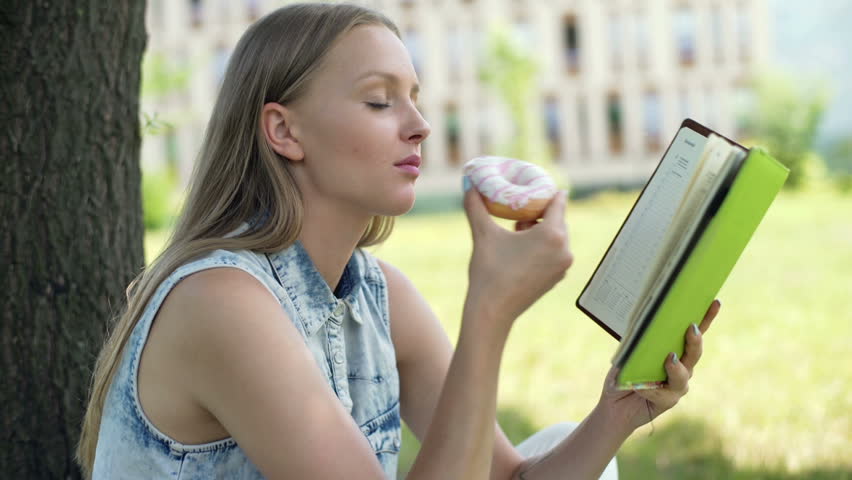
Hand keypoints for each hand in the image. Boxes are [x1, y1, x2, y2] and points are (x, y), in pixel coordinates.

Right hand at [462, 188, 572, 331]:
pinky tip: (521, 250)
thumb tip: (468, 183)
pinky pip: (554, 254)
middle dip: (539, 213)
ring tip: (517, 232)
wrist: (492, 311)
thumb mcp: (483, 234)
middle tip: (518, 211)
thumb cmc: (489, 271)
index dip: (545, 192)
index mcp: (552, 234)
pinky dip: (542, 247)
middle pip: (557, 220)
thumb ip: (476, 206)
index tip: (534, 187)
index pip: (557, 202)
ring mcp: (563, 267)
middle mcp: (564, 250)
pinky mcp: (557, 279)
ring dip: (540, 231)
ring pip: (556, 238)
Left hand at [597, 300, 720, 431]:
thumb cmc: (623, 374)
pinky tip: (640, 387)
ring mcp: (677, 385)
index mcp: (675, 350)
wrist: (615, 403)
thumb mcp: (627, 353)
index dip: (706, 318)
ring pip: (683, 375)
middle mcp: (682, 367)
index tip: (715, 302)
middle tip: (691, 328)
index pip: (693, 333)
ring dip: (676, 367)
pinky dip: (650, 389)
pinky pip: (663, 394)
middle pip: (694, 353)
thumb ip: (637, 343)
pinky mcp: (668, 401)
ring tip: (670, 358)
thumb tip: (642, 326)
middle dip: (694, 340)